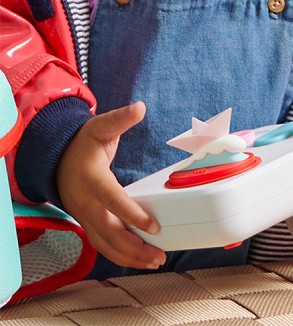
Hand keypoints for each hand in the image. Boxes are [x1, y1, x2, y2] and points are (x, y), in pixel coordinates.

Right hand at [56, 101, 165, 268]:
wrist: (58, 161)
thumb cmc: (82, 144)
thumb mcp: (100, 127)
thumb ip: (120, 119)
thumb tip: (140, 107)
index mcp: (92, 179)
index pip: (112, 200)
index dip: (131, 214)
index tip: (153, 226)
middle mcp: (86, 202)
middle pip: (109, 231)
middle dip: (134, 246)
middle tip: (159, 254)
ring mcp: (85, 216)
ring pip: (105, 243)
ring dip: (129, 256)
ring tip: (154, 261)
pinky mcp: (87, 223)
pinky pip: (102, 244)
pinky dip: (119, 255)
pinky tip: (138, 259)